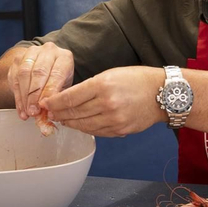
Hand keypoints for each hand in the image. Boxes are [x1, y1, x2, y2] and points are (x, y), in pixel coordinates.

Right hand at [8, 42, 74, 120]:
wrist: (45, 65)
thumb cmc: (58, 79)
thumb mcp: (64, 88)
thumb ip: (57, 98)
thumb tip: (49, 113)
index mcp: (64, 57)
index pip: (56, 73)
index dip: (49, 91)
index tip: (45, 106)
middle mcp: (48, 51)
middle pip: (38, 72)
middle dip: (35, 95)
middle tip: (34, 111)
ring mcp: (31, 53)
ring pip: (24, 74)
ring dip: (25, 96)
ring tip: (28, 112)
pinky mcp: (18, 59)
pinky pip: (15, 79)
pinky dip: (18, 98)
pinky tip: (22, 110)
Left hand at [40, 66, 165, 136]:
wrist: (162, 94)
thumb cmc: (136, 79)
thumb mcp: (110, 74)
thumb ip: (88, 87)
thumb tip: (67, 98)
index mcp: (102, 85)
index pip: (70, 97)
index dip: (54, 102)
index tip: (45, 103)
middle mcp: (107, 104)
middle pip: (74, 113)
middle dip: (58, 113)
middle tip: (48, 113)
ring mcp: (114, 120)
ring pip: (83, 125)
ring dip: (69, 123)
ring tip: (61, 119)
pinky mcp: (120, 130)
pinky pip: (96, 132)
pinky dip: (84, 129)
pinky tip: (78, 125)